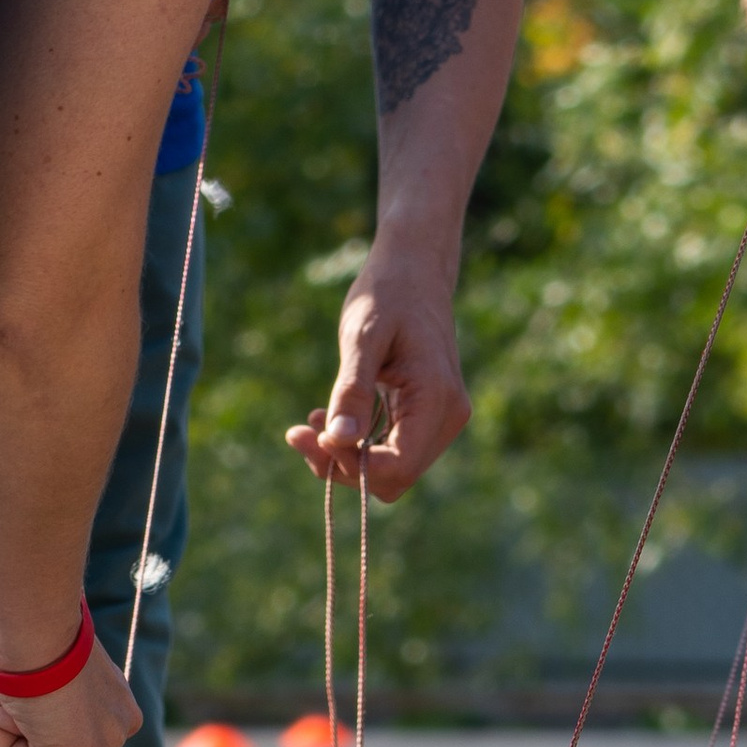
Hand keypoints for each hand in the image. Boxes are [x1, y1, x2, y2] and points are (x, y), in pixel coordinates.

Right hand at [0, 610, 140, 746]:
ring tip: (21, 705)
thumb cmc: (38, 635)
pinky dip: (2, 742)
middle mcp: (117, 734)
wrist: (36, 625)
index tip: (37, 702)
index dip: (41, 738)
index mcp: (120, 712)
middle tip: (26, 703)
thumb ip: (63, 706)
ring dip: (11, 744)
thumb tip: (37, 728)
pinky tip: (15, 710)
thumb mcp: (60, 674)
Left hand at [286, 238, 470, 494]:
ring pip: (392, 470)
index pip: (397, 467)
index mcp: (437, 399)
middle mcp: (448, 417)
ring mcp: (442, 420)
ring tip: (311, 422)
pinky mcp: (429, 417)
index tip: (310, 436)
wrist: (415, 269)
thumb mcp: (362, 336)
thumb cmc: (388, 293)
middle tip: (298, 433)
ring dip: (347, 457)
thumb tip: (338, 440)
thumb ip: (352, 389)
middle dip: (343, 465)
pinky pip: (393, 450)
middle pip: (395, 477)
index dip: (350, 466)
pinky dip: (360, 444)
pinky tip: (331, 417)